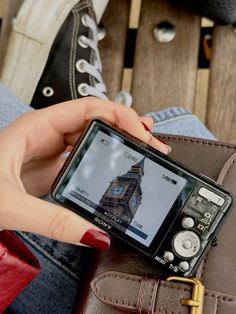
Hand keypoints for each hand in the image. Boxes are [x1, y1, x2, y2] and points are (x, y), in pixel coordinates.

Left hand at [0, 97, 170, 248]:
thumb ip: (52, 220)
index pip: (88, 109)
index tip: (141, 132)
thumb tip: (94, 233)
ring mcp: (53, 152)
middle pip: (97, 121)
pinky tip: (120, 168)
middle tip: (152, 143)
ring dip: (121, 144)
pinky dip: (107, 162)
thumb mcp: (10, 204)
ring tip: (145, 151)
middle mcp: (48, 135)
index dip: (119, 115)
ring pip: (94, 139)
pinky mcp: (54, 169)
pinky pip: (87, 159)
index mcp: (37, 127)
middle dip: (129, 129)